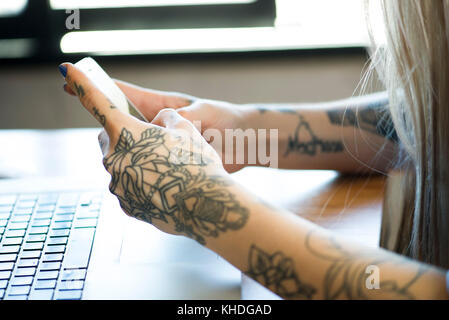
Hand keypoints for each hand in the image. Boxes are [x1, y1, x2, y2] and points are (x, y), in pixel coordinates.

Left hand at [61, 63, 248, 244]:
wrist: (205, 207)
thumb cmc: (197, 163)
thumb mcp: (186, 128)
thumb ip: (166, 118)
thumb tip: (160, 123)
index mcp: (125, 132)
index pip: (97, 101)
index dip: (82, 83)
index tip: (67, 69)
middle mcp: (113, 158)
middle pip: (109, 138)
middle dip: (124, 136)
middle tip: (152, 141)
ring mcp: (117, 184)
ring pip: (120, 164)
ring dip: (135, 161)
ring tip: (165, 168)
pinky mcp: (126, 205)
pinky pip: (127, 186)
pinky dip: (140, 182)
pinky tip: (163, 186)